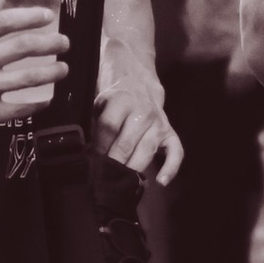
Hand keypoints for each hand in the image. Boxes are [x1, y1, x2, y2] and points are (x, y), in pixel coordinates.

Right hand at [0, 0, 63, 138]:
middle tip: (64, 42)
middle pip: (21, 47)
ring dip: (51, 72)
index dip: (30, 16)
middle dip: (50, 43)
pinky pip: (19, 107)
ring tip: (63, 68)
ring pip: (26, 78)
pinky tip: (47, 97)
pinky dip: (38, 102)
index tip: (48, 16)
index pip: (3, 20)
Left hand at [95, 35, 180, 180]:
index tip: (91, 162)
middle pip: (126, 142)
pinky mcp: (169, 131)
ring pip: (147, 149)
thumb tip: (88, 153)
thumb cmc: (115, 96)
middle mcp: (142, 111)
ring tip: (123, 184)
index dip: (99, 146)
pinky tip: (162, 181)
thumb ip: (96, 125)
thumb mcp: (100, 102)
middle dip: (113, 163)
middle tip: (103, 179)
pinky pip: (175, 151)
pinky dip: (171, 168)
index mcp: (121, 100)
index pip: (109, 127)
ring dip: (134, 168)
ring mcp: (158, 122)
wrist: (138, 78)